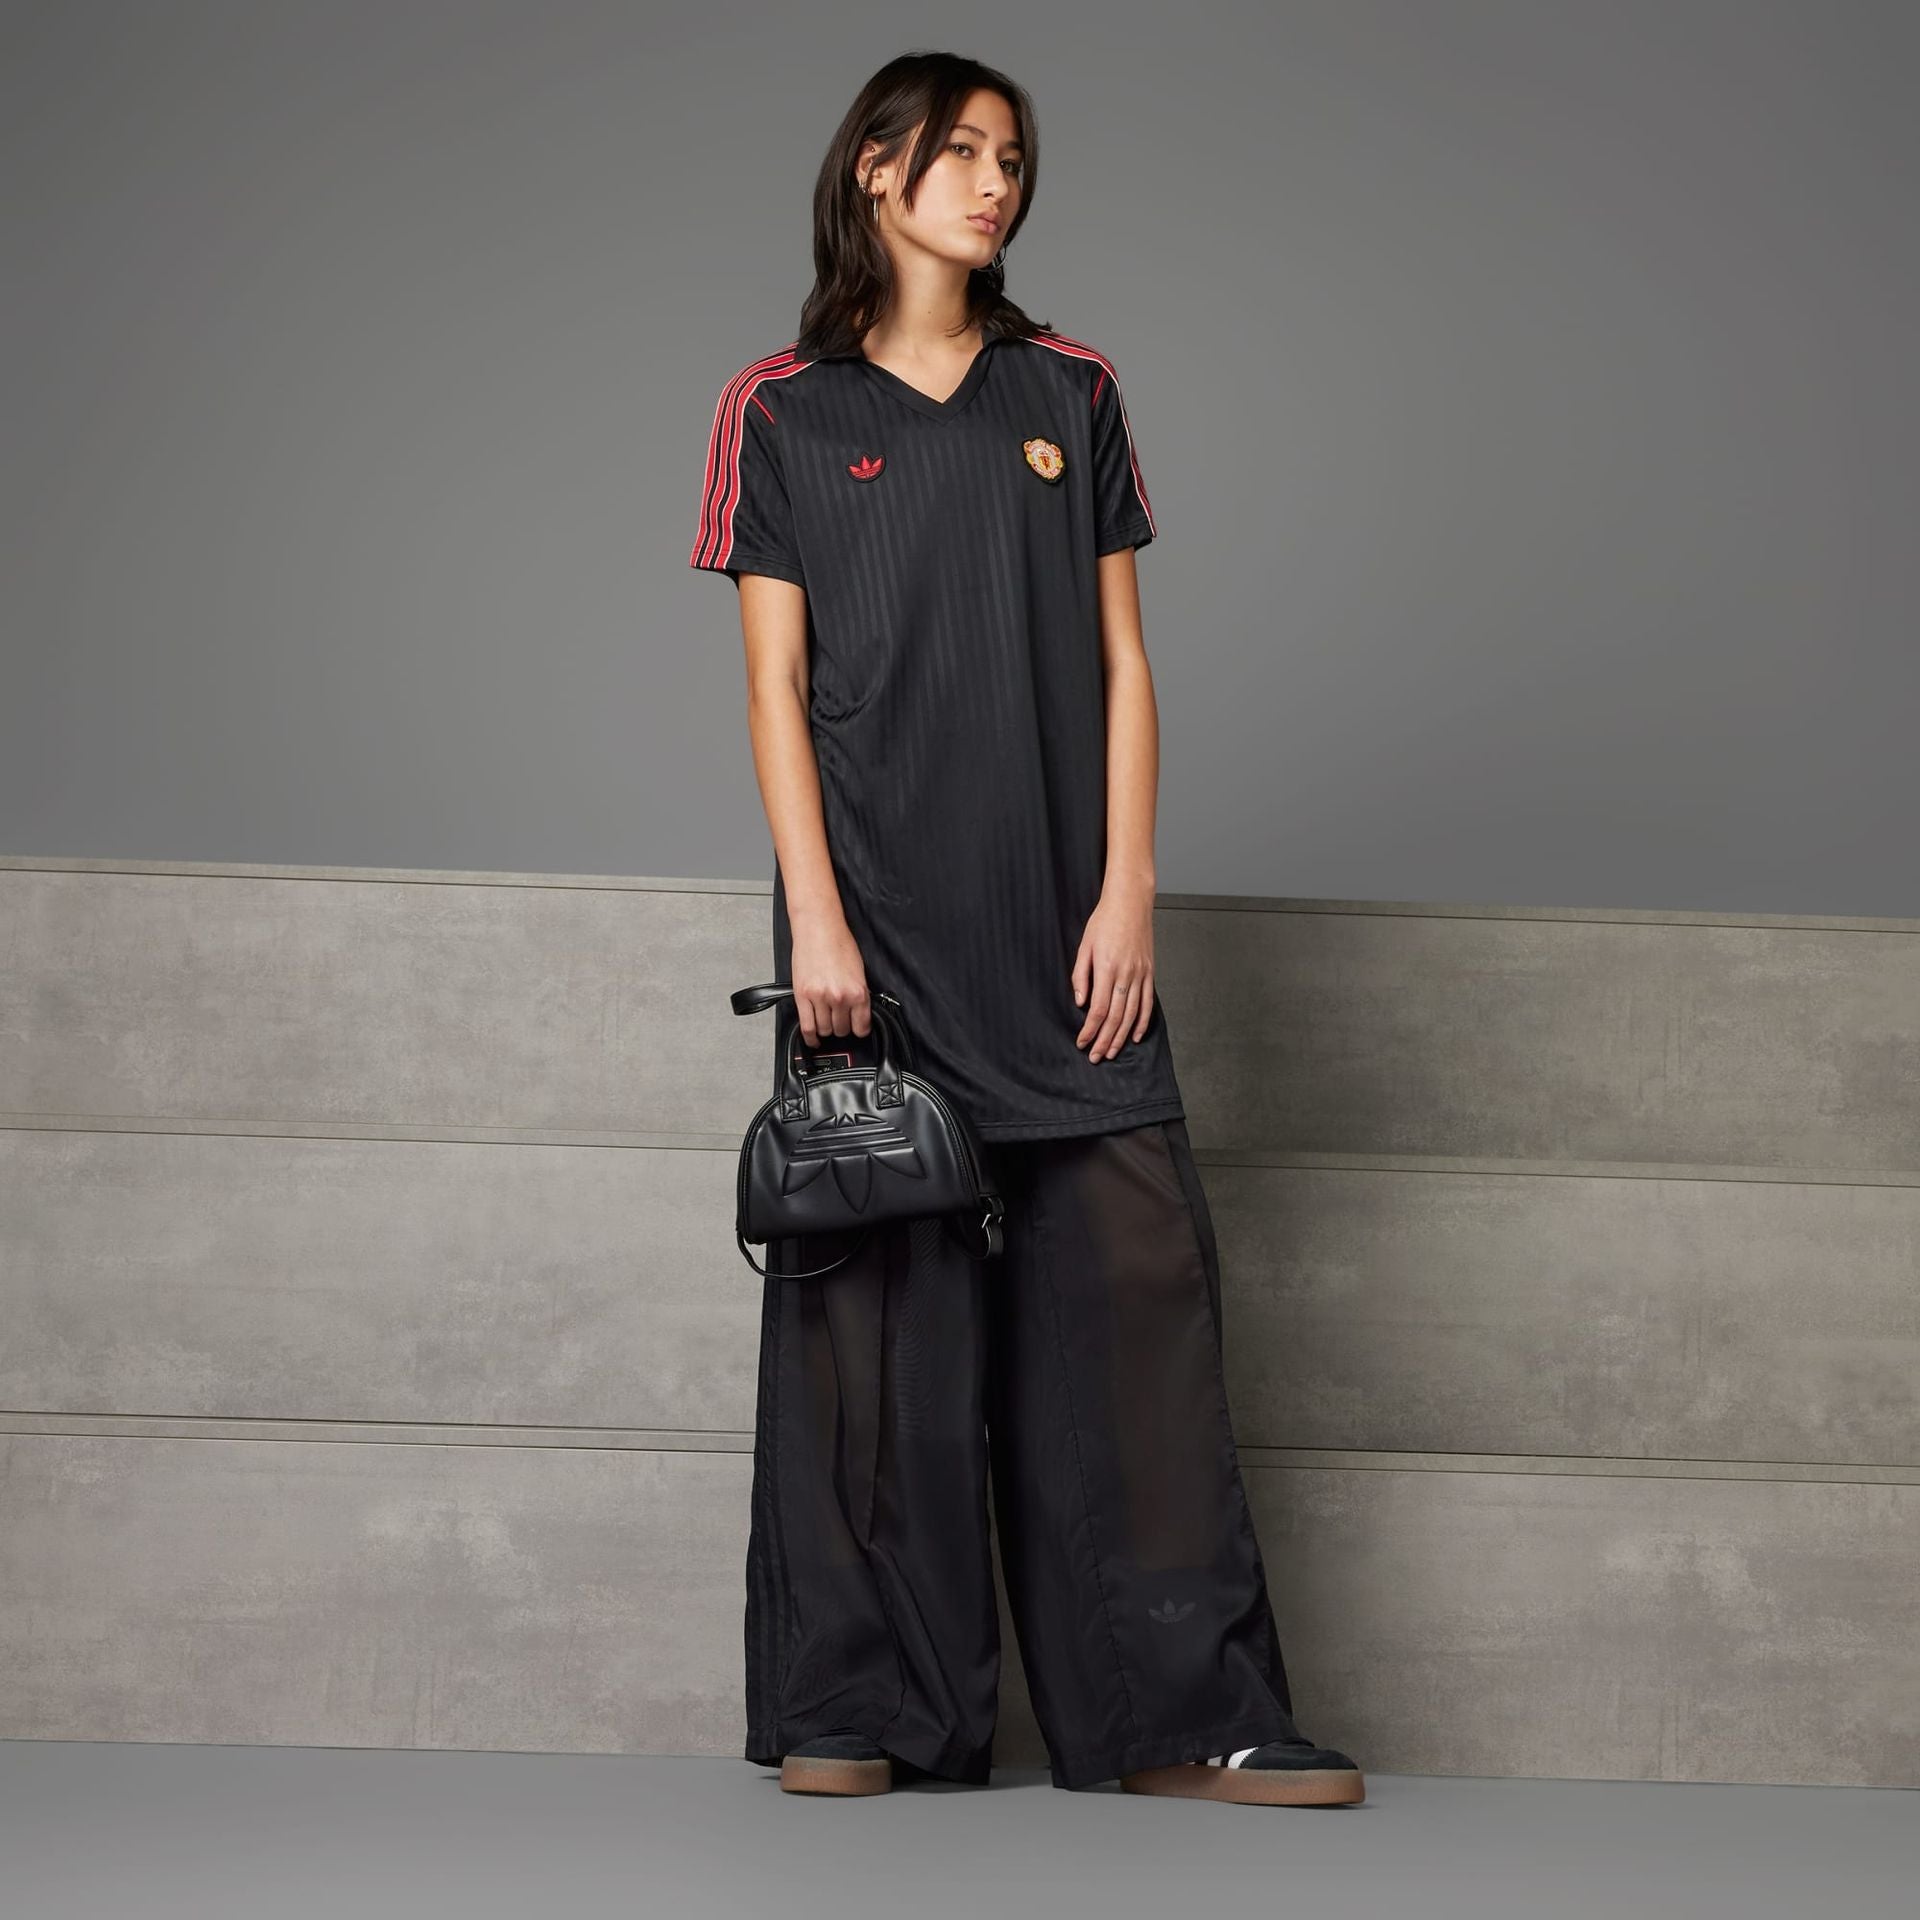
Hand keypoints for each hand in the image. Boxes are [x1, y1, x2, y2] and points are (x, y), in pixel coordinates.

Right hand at [789, 915, 871, 1046]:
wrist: (819, 929)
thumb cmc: (839, 944)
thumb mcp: (859, 971)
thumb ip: (858, 994)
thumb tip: (858, 1013)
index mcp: (858, 992)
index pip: (861, 1027)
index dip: (859, 1030)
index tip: (856, 1030)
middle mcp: (840, 997)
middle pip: (842, 1030)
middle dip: (841, 1028)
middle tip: (839, 1021)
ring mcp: (820, 998)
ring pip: (824, 1030)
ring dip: (826, 1030)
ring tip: (826, 1021)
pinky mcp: (802, 996)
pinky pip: (807, 1027)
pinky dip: (810, 1038)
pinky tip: (813, 1038)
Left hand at [1071, 880, 1156, 1062]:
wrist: (1130, 903)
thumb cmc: (1104, 921)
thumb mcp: (1084, 946)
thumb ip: (1081, 975)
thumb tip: (1080, 1002)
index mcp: (1106, 968)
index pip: (1098, 1009)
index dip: (1090, 1030)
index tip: (1082, 1042)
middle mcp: (1125, 974)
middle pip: (1115, 1017)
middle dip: (1104, 1040)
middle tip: (1096, 1057)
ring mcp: (1140, 974)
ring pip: (1131, 1014)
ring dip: (1121, 1037)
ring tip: (1112, 1052)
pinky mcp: (1150, 972)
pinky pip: (1147, 1002)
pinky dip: (1142, 1022)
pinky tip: (1134, 1036)